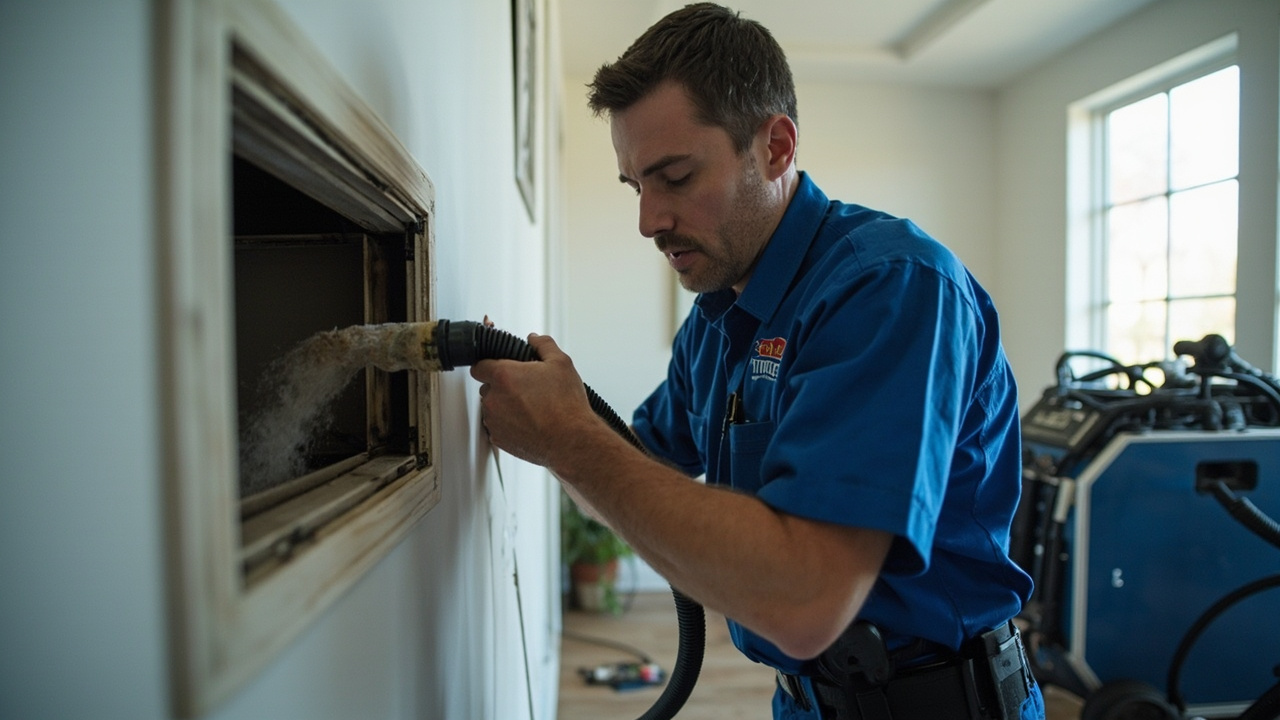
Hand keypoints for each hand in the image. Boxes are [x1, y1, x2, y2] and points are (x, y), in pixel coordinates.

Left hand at [470, 334, 599, 467]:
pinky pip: (497, 427)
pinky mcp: (499, 439)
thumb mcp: (561, 363)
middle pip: (487, 386)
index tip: (500, 367)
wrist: (571, 441)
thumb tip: (535, 339)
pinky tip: (528, 421)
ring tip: (530, 407)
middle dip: (502, 386)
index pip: (479, 365)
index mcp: (504, 376)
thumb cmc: (566, 406)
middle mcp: (494, 398)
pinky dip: (508, 424)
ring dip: (505, 405)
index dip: (490, 364)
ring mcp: (494, 421)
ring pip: (492, 408)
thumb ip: (543, 345)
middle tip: (525, 387)